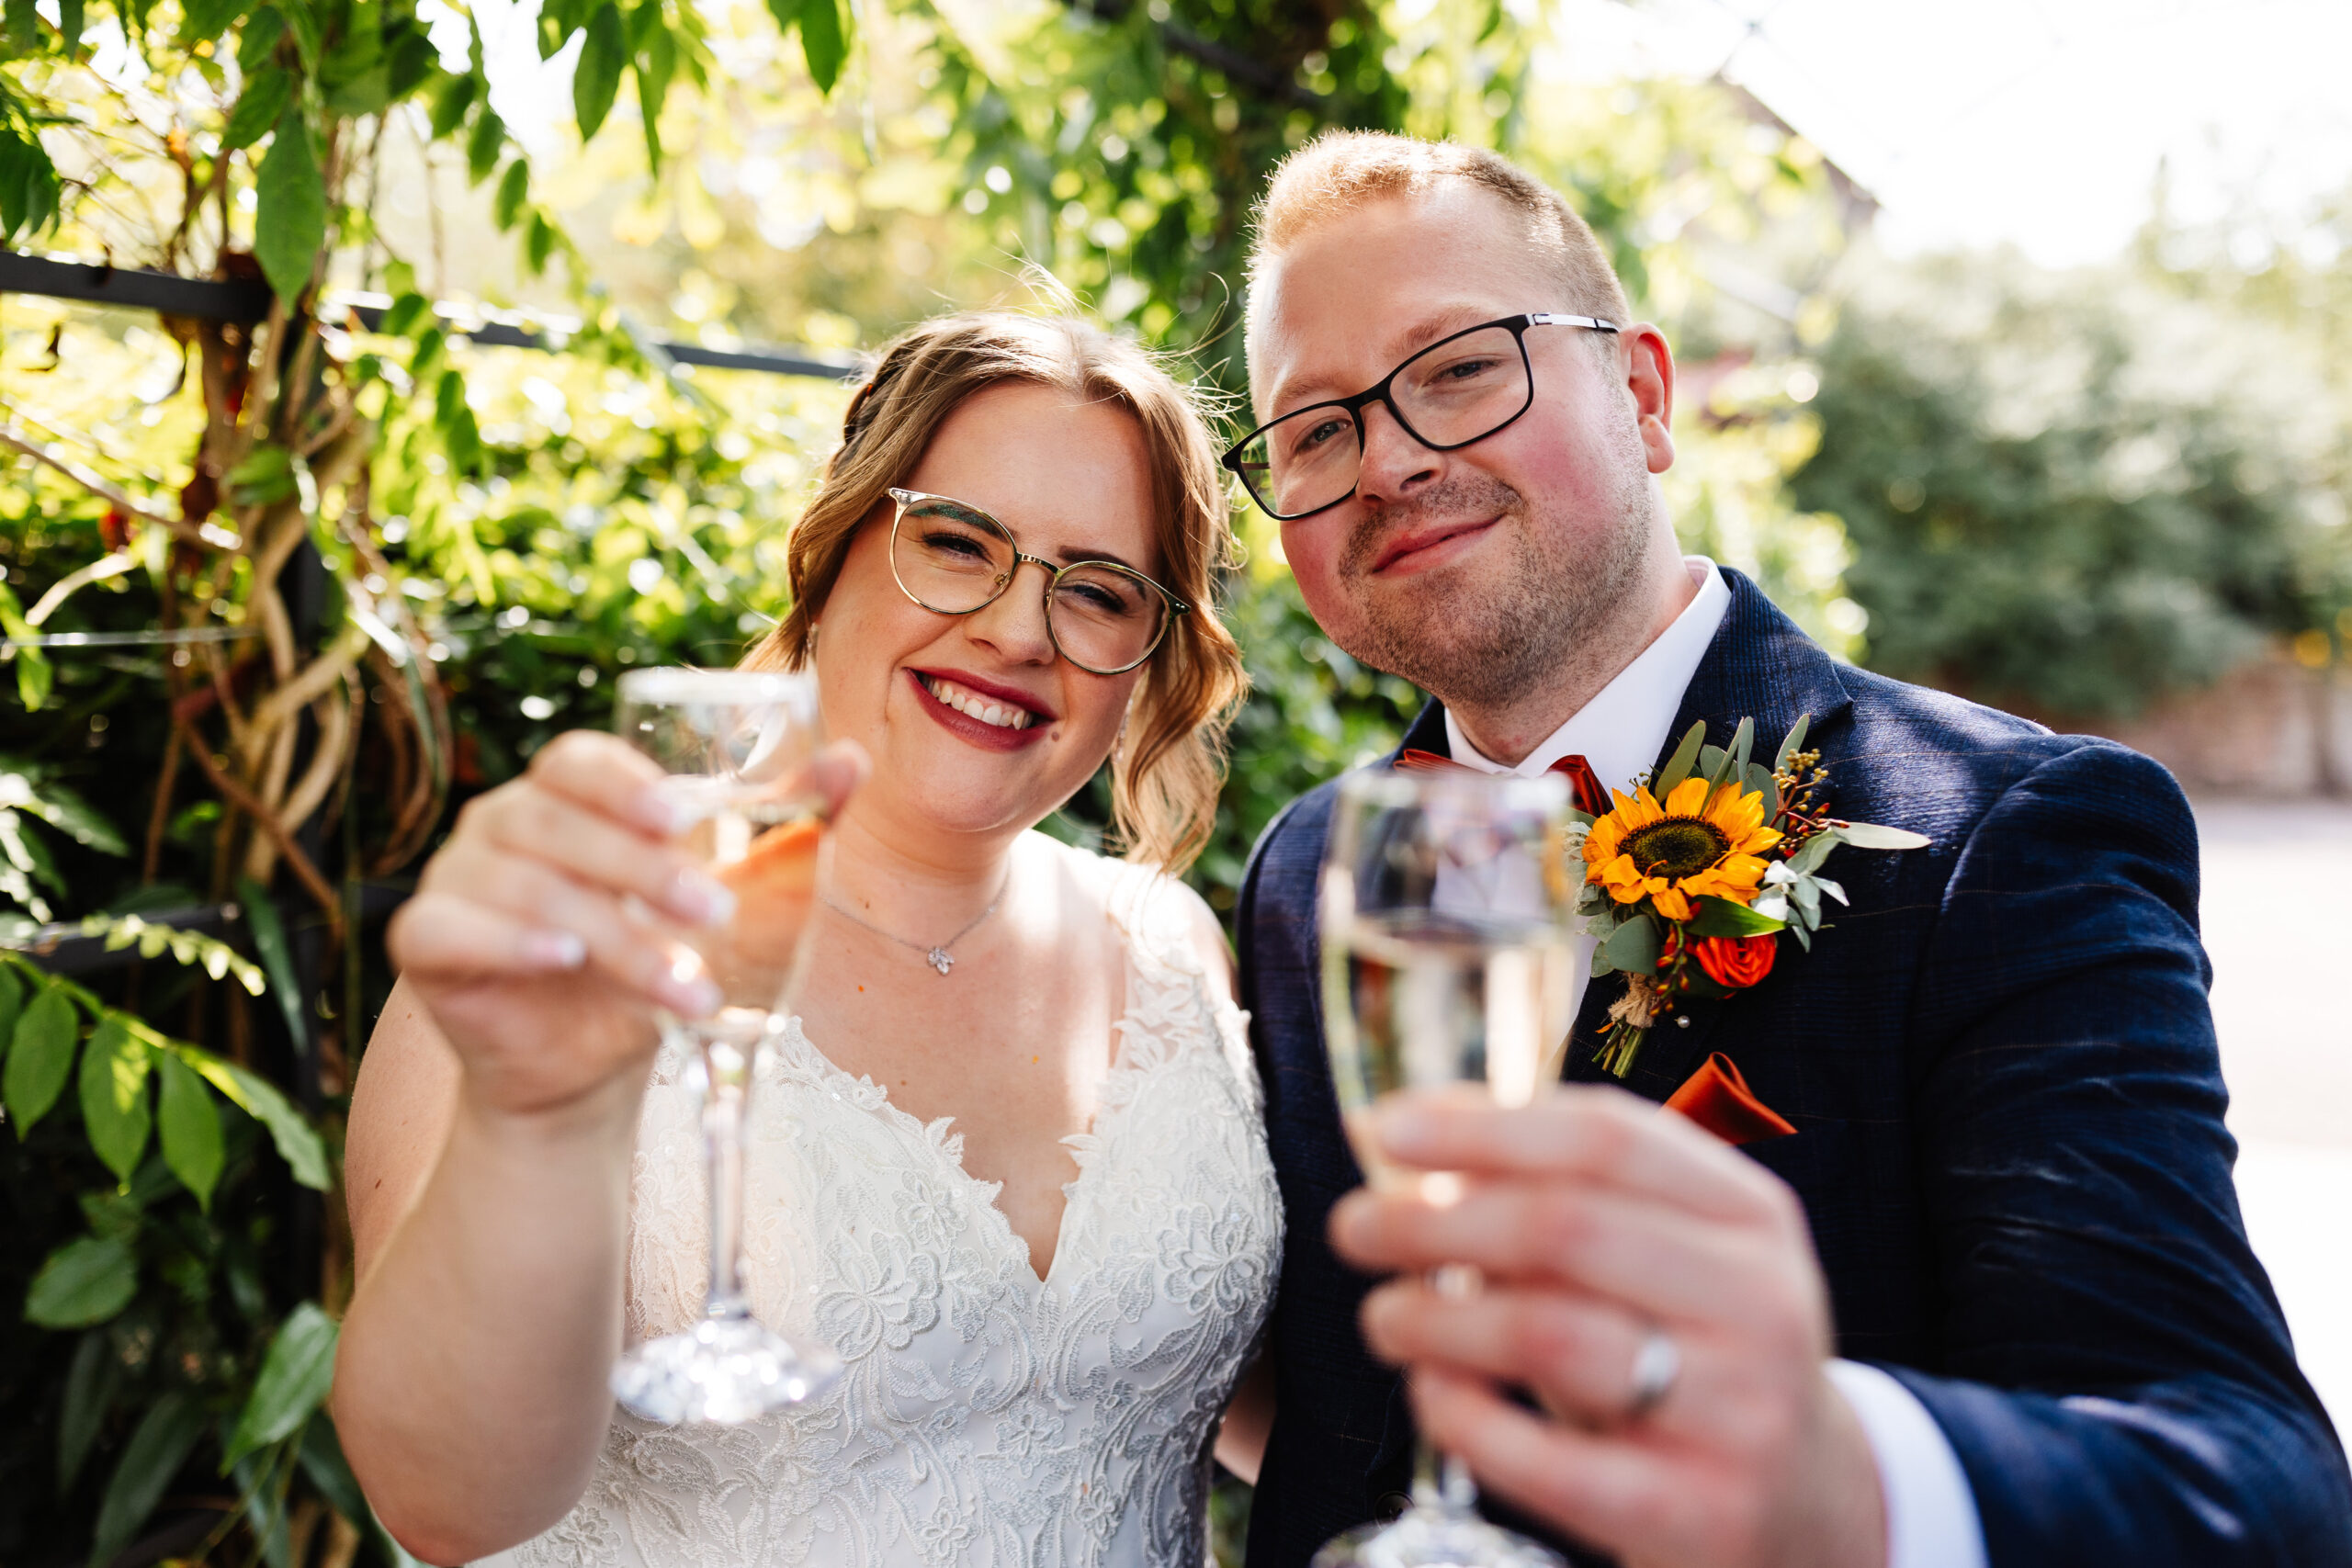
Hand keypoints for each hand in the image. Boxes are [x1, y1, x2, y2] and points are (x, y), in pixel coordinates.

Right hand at [387, 731, 865, 1117]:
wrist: (592, 1067)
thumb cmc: (656, 958)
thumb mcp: (732, 895)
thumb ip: (789, 825)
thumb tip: (854, 760)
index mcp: (567, 795)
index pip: (580, 760)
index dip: (626, 784)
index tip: (686, 819)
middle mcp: (502, 823)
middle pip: (555, 821)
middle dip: (640, 869)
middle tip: (712, 913)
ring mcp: (456, 877)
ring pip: (521, 884)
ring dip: (612, 935)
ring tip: (682, 985)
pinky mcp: (424, 942)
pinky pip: (445, 925)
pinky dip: (506, 938)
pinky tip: (563, 957)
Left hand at [1328, 1084, 1885, 1567]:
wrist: (1803, 1505)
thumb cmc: (1689, 1349)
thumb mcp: (1659, 1250)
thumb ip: (1548, 1181)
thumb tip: (1387, 1123)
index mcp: (1752, 1212)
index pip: (1606, 1135)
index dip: (1484, 1125)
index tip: (1386, 1128)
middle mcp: (1761, 1301)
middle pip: (1566, 1227)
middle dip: (1435, 1220)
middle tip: (1354, 1227)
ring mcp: (1739, 1411)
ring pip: (1549, 1335)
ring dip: (1436, 1316)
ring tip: (1381, 1315)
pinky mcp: (1698, 1512)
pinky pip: (1548, 1459)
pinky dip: (1463, 1416)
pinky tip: (1430, 1390)